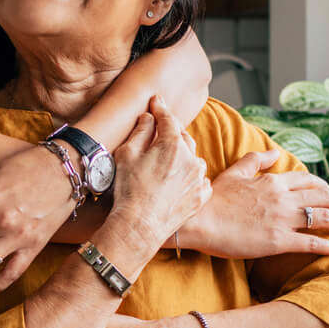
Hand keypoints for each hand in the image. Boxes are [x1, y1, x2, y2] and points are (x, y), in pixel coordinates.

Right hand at [101, 98, 209, 254]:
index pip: (167, 118)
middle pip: (182, 137)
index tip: (156, 100)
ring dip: (182, 156)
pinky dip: (191, 177)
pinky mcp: (201, 197)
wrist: (139, 226)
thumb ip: (141, 131)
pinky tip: (179, 181)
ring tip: (167, 161)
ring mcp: (198, 178)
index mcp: (172, 144)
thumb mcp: (127, 154)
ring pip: (193, 158)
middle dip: (170, 132)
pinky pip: (200, 180)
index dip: (160, 107)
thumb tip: (149, 118)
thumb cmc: (129, 190)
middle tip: (159, 132)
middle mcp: (191, 158)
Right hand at [177, 150, 328, 257]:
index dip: (326, 190)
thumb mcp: (235, 172)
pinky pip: (313, 242)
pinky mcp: (279, 241)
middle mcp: (283, 197)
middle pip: (324, 198)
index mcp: (273, 181)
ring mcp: (282, 219)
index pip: (310, 181)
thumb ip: (255, 161)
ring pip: (324, 217)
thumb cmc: (212, 199)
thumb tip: (273, 153)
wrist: (198, 222)